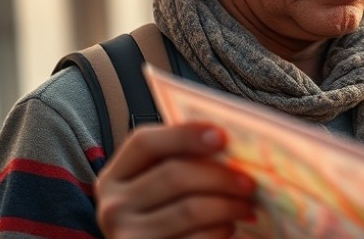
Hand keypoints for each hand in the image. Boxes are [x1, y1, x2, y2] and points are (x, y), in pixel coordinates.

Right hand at [95, 123, 255, 237]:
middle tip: (249, 181)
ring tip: (246, 206)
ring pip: (189, 209)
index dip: (185, 135)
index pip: (145, 142)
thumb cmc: (164, 213)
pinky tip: (229, 227)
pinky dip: (219, 231)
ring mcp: (127, 235)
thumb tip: (230, 143)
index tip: (223, 136)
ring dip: (228, 206)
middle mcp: (114, 204)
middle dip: (220, 176)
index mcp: (117, 175)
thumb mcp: (159, 184)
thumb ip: (183, 161)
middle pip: (174, 175)